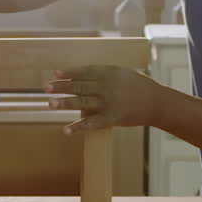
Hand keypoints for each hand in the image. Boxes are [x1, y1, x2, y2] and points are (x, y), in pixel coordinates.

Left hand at [44, 65, 164, 133]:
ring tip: (49, 103)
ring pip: (81, 102)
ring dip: (64, 103)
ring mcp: (108, 103)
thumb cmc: (138, 86)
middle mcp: (106, 87)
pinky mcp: (111, 118)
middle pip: (79, 86)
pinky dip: (78, 127)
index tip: (55, 73)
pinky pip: (91, 123)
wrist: (156, 103)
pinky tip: (66, 129)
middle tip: (45, 88)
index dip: (69, 73)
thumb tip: (81, 76)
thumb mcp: (122, 73)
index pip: (84, 71)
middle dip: (61, 87)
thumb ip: (103, 75)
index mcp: (109, 73)